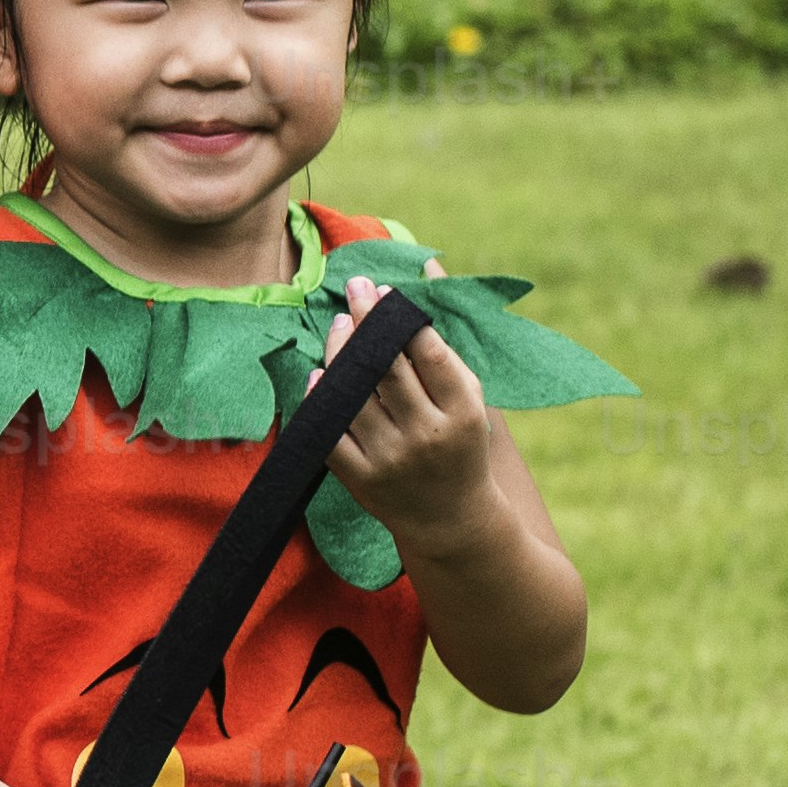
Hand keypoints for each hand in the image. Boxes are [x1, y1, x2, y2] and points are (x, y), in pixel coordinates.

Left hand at [314, 284, 504, 553]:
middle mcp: (427, 435)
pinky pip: (330, 431)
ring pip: (353, 394)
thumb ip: (444, 341)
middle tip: (354, 288)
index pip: (427, 353)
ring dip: (340, 351)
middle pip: (386, 367)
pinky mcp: (361, 479)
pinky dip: (320, 398)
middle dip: (366, 320)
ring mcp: (391, 459)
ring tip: (338, 324)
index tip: (383, 292)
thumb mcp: (469, 395)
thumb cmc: (460, 443)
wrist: (451, 519)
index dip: (401, 317)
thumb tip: (425, 268)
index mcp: (463, 412)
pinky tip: (318, 372)